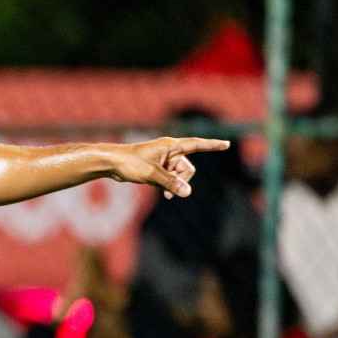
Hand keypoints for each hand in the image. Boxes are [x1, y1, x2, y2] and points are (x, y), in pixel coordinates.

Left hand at [109, 137, 230, 198]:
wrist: (111, 164)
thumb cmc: (130, 163)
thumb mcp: (152, 175)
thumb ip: (171, 183)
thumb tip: (187, 193)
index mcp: (170, 146)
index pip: (196, 145)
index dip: (212, 146)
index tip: (226, 144)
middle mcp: (169, 152)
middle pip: (187, 168)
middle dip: (181, 180)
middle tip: (169, 191)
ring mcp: (163, 160)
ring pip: (178, 175)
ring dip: (173, 184)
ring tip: (162, 192)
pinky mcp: (157, 168)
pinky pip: (169, 178)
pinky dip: (166, 185)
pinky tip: (159, 190)